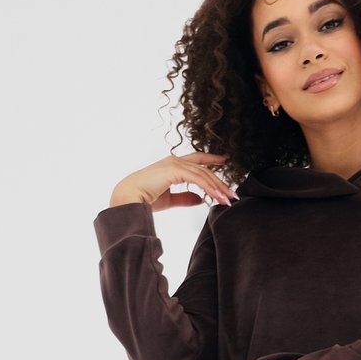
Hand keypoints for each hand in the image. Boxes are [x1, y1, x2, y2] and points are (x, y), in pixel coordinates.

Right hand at [109, 152, 238, 209]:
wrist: (128, 200)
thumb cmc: (143, 199)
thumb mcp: (169, 199)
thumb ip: (185, 198)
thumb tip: (200, 199)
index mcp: (171, 165)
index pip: (196, 160)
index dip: (210, 159)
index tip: (223, 161)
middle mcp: (174, 161)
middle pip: (204, 169)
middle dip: (219, 181)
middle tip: (232, 194)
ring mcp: (174, 164)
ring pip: (203, 174)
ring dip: (217, 187)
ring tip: (227, 199)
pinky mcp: (174, 170)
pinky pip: (197, 179)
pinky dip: (209, 187)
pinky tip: (217, 196)